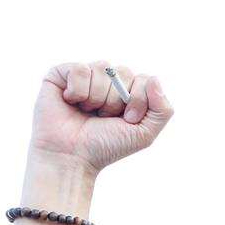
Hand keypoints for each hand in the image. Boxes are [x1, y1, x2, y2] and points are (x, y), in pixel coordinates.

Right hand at [29, 61, 173, 173]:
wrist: (71, 156)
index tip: (128, 119)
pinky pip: (79, 69)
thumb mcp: (144, 134)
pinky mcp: (61, 74)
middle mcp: (107, 82)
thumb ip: (162, 110)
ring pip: (103, 67)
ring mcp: (85, 77)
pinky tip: (71, 102)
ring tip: (88, 111)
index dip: (138, 100)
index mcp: (128, 92)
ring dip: (97, 97)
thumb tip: (154, 79)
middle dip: (116, 100)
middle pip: (124, 72)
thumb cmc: (107, 146)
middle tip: (104, 117)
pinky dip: (78, 90)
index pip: (145, 79)